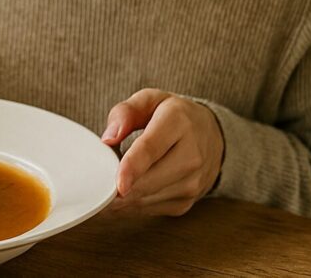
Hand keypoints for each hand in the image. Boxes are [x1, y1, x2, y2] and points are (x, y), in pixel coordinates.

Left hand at [102, 88, 223, 216]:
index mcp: (178, 122)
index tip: (117, 183)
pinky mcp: (186, 202)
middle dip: (119, 188)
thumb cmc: (174, 116)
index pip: (151, 149)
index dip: (132, 168)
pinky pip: (151, 210)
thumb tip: (108, 138)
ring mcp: (192, 182)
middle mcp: (191, 155)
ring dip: (123, 197)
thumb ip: (126, 112)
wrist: (212, 135)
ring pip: (148, 199)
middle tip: (98, 184)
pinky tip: (127, 190)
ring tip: (110, 183)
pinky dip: (133, 204)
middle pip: (149, 181)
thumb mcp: (150, 100)